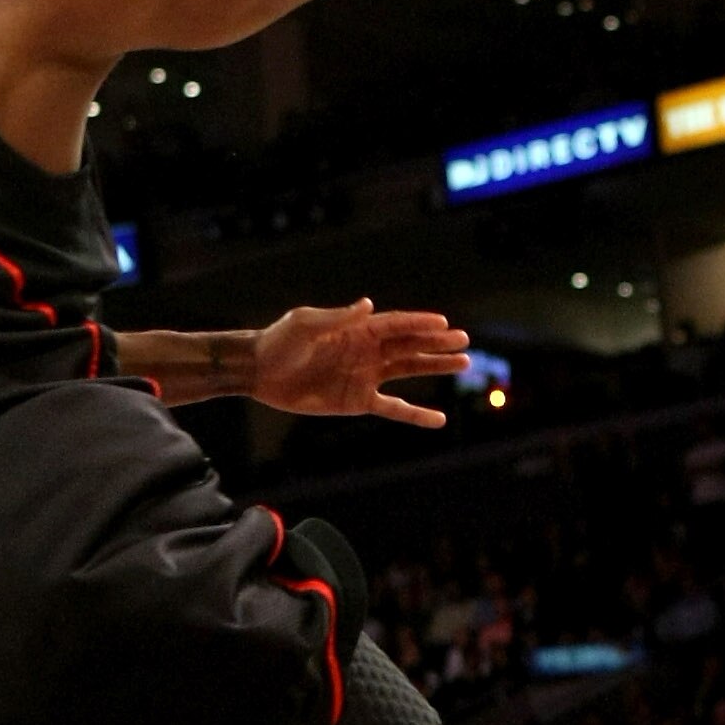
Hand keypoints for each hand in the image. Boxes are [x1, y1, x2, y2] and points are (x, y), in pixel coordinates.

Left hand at [252, 301, 469, 427]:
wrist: (260, 372)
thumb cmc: (280, 342)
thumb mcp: (306, 324)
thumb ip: (338, 317)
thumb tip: (369, 306)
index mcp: (357, 328)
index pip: (396, 324)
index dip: (420, 323)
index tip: (445, 323)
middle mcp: (367, 350)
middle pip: (410, 345)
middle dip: (437, 343)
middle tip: (464, 341)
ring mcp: (365, 375)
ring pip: (408, 371)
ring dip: (434, 367)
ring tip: (463, 363)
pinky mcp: (357, 401)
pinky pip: (393, 407)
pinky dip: (416, 414)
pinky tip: (438, 418)